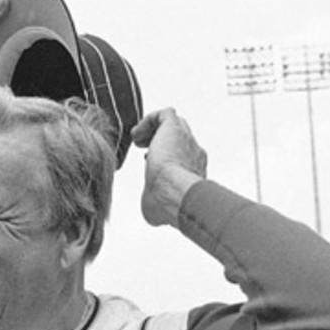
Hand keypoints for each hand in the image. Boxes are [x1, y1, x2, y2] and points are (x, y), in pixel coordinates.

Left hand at [131, 107, 206, 225]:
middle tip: (144, 148)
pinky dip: (148, 120)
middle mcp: (193, 152)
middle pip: (180, 137)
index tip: (149, 164)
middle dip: (161, 140)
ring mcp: (186, 139)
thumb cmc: (167, 204)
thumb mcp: (158, 209)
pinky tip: (136, 134)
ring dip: (154, 129)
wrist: (174, 192)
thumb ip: (156, 205)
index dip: (164, 157)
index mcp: (193, 170)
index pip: (181, 156)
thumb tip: (154, 215)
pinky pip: (164, 114)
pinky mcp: (174, 127)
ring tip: (137, 138)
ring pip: (173, 124)